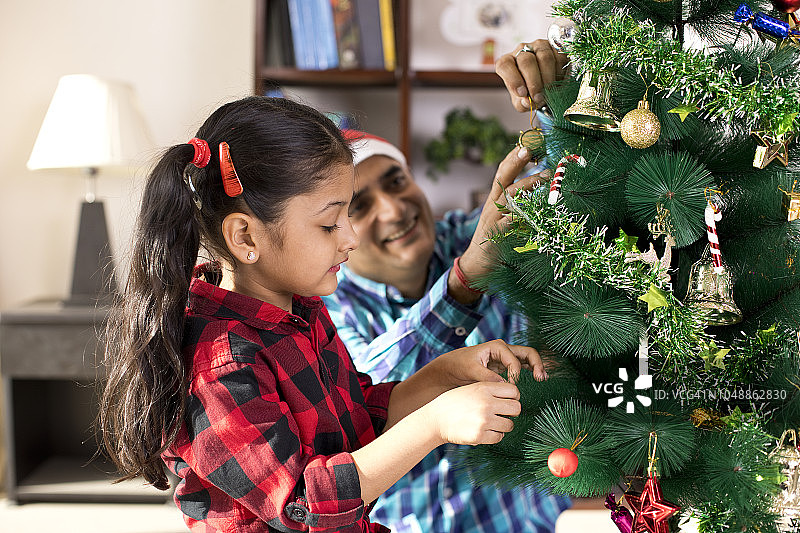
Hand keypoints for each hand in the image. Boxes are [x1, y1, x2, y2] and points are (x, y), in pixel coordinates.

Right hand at [425, 381, 520, 445]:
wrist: (435, 419)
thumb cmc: (456, 402)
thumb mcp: (472, 388)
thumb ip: (492, 391)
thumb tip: (516, 399)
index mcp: (484, 388)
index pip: (514, 391)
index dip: (513, 397)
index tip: (507, 401)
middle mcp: (486, 403)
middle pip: (516, 408)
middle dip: (512, 412)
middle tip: (503, 414)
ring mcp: (483, 420)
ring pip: (509, 425)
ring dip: (503, 425)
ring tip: (491, 423)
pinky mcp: (479, 435)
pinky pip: (499, 437)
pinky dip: (494, 435)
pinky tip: (485, 431)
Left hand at [437, 339, 547, 385]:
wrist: (452, 366)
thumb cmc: (460, 365)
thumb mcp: (472, 370)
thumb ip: (488, 376)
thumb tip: (505, 384)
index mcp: (497, 346)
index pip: (514, 360)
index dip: (516, 375)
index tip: (512, 387)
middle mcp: (504, 349)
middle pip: (528, 353)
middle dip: (537, 364)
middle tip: (541, 378)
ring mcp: (506, 356)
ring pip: (528, 359)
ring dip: (537, 367)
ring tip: (543, 379)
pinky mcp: (505, 365)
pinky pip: (522, 366)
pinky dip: (530, 372)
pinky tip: (536, 380)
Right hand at [454, 147, 550, 290]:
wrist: (476, 265)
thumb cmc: (494, 240)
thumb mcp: (502, 218)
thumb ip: (516, 204)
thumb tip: (537, 190)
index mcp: (494, 198)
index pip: (502, 170)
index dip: (514, 155)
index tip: (527, 140)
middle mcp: (492, 204)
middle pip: (503, 176)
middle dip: (516, 160)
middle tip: (531, 148)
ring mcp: (494, 218)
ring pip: (511, 194)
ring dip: (529, 183)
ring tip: (546, 176)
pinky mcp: (498, 233)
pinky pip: (513, 219)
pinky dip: (525, 213)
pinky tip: (538, 208)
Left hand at [495, 39, 568, 111]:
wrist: (545, 86)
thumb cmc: (528, 92)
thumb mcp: (522, 102)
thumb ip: (522, 104)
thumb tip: (528, 102)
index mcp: (507, 62)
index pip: (505, 66)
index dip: (513, 80)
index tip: (522, 94)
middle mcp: (521, 51)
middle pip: (526, 62)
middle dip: (533, 82)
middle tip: (538, 97)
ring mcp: (539, 46)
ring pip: (545, 58)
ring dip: (547, 78)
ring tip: (549, 91)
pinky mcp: (555, 47)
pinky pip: (559, 57)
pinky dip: (560, 72)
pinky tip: (558, 81)